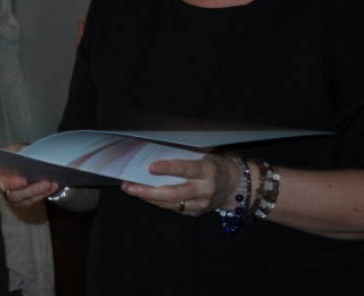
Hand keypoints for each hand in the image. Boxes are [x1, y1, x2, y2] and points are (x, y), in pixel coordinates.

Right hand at [0, 144, 65, 206]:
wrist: (41, 170)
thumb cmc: (28, 157)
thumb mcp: (23, 149)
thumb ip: (17, 149)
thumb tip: (14, 152)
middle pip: (1, 185)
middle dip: (13, 183)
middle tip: (25, 180)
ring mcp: (10, 193)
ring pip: (18, 197)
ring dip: (34, 190)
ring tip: (48, 182)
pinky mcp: (23, 202)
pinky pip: (31, 200)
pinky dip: (43, 194)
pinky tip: (52, 186)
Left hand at [120, 153, 236, 216]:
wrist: (234, 186)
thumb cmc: (214, 164)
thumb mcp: (205, 155)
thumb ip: (185, 155)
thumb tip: (155, 150)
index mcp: (208, 171)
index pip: (186, 169)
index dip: (168, 168)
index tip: (150, 167)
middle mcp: (205, 189)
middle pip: (174, 193)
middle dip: (148, 191)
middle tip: (128, 186)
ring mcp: (201, 204)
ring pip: (171, 203)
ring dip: (148, 197)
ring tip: (130, 190)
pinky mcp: (196, 213)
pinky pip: (173, 208)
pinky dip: (157, 202)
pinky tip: (144, 196)